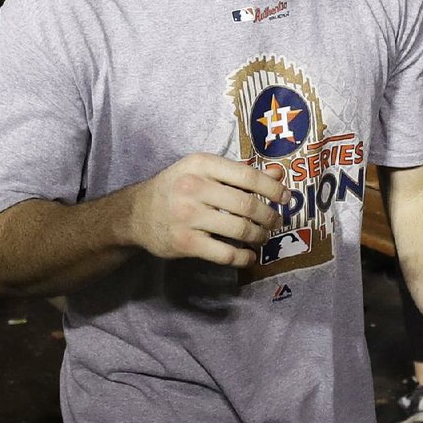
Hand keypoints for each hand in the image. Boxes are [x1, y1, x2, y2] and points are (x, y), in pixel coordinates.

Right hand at [130, 153, 289, 267]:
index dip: (272, 189)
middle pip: (247, 205)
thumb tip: (277, 175)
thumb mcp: (203, 171)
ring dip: (259, 236)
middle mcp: (194, 187)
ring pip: (239, 230)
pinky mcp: (185, 242)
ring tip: (263, 237)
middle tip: (275, 222)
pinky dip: (243, 258)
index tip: (286, 198)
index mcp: (202, 164)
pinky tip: (249, 256)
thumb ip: (239, 172)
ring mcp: (188, 216)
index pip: (248, 175)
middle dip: (269, 216)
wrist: (136, 213)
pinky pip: (224, 254)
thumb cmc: (176, 187)